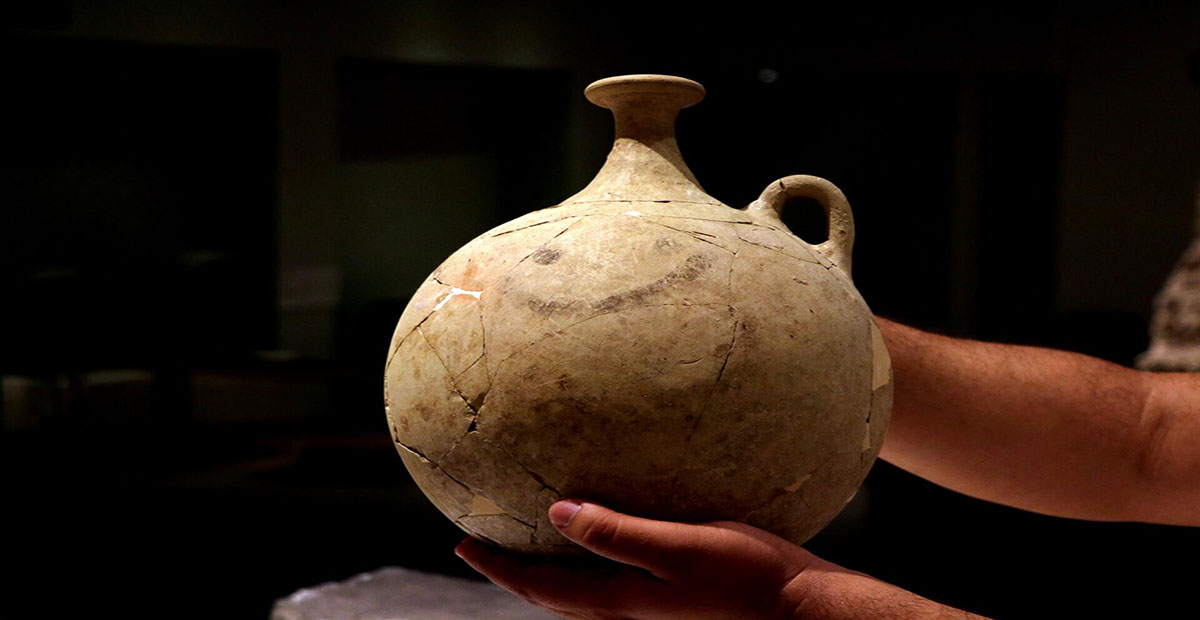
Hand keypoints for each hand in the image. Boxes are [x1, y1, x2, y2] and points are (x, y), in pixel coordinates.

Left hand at [456, 500, 985, 618]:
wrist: (802, 608)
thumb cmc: (750, 575)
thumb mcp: (683, 549)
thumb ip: (620, 533)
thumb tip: (557, 513)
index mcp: (621, 602)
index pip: (541, 588)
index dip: (497, 568)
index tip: (460, 543)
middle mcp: (628, 610)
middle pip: (552, 595)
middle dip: (512, 570)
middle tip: (478, 542)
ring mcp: (650, 607)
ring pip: (580, 590)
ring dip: (546, 568)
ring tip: (527, 538)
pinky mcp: (673, 596)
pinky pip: (610, 578)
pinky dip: (586, 560)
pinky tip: (601, 535)